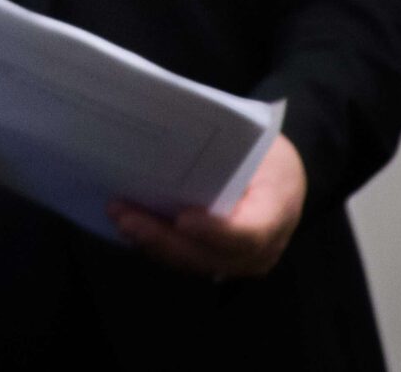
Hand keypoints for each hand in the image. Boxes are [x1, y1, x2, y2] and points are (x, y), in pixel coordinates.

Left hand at [109, 135, 306, 278]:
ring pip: (194, 262)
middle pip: (212, 255)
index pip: (250, 232)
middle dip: (165, 239)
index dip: (216, 231)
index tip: (183, 220)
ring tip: (120, 218)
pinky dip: (158, 245)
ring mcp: (242, 260)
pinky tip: (131, 226)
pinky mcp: (220, 261)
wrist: (279, 176)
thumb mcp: (257, 143)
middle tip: (126, 217)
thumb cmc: (264, 154)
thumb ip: (225, 150)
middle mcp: (264, 247)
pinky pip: (188, 260)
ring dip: (153, 244)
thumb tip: (176, 139)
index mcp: (278, 208)